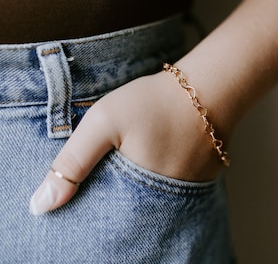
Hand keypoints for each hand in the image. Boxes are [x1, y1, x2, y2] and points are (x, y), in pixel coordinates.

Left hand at [29, 72, 225, 214]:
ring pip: (152, 197)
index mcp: (135, 191)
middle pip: (130, 207)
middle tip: (127, 157)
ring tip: (146, 154)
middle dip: (120, 189)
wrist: (207, 90)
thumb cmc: (154, 102)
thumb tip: (42, 204)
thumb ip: (72, 162)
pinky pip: (173, 188)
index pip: (105, 213)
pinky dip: (162, 176)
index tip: (98, 176)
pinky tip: (163, 155)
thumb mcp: (103, 122)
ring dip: (142, 183)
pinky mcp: (199, 181)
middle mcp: (163, 200)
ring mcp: (185, 192)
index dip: (95, 197)